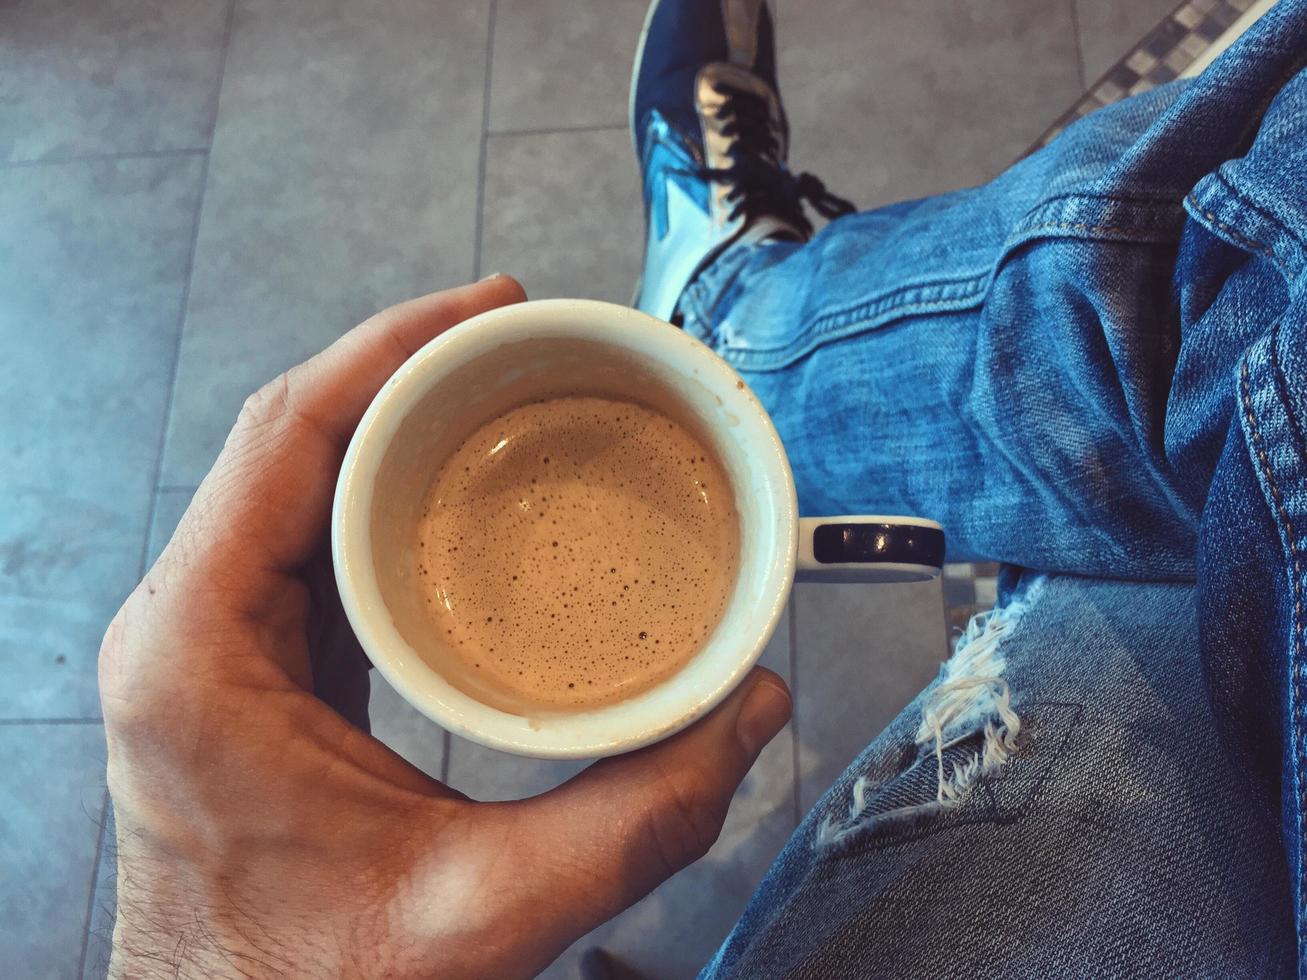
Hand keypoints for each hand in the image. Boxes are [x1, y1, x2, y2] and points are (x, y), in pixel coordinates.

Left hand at [99, 276, 791, 979]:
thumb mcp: (489, 911)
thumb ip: (639, 818)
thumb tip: (749, 709)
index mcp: (200, 653)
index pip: (283, 438)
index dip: (389, 347)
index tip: (487, 307)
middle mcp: (188, 628)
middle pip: (293, 437)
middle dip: (408, 366)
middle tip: (520, 333)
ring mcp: (213, 642)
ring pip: (299, 477)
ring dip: (395, 416)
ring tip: (500, 382)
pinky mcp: (250, 664)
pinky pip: (311, 535)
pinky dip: (385, 485)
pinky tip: (457, 478)